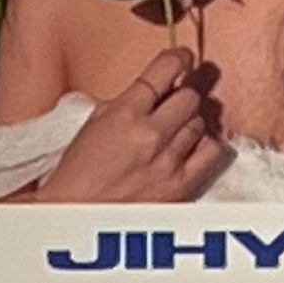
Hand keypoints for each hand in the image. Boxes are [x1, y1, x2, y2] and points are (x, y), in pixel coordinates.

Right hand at [31, 50, 225, 203]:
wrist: (71, 223)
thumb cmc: (75, 178)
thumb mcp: (93, 126)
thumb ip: (126, 102)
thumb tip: (159, 88)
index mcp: (123, 114)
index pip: (166, 68)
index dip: (179, 59)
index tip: (182, 60)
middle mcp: (150, 134)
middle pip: (190, 96)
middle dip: (181, 97)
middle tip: (172, 106)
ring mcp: (167, 160)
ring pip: (201, 122)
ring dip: (189, 124)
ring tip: (172, 134)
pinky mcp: (180, 186)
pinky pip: (212, 152)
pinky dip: (206, 146)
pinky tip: (192, 149)